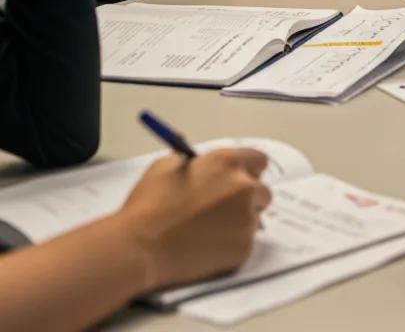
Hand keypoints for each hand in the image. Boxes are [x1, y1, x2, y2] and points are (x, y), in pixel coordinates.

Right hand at [115, 148, 271, 291]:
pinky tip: (206, 246)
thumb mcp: (167, 165)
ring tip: (208, 231)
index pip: (258, 161)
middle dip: (246, 198)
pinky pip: (245, 242)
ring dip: (239, 222)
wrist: (139, 247)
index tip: (237, 179)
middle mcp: (244, 187)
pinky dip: (231, 244)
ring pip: (254, 218)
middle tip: (221, 210)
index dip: (246, 171)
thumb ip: (195, 162)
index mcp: (228, 162)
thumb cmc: (148, 206)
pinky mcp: (243, 248)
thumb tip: (203, 165)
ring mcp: (246, 219)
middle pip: (261, 191)